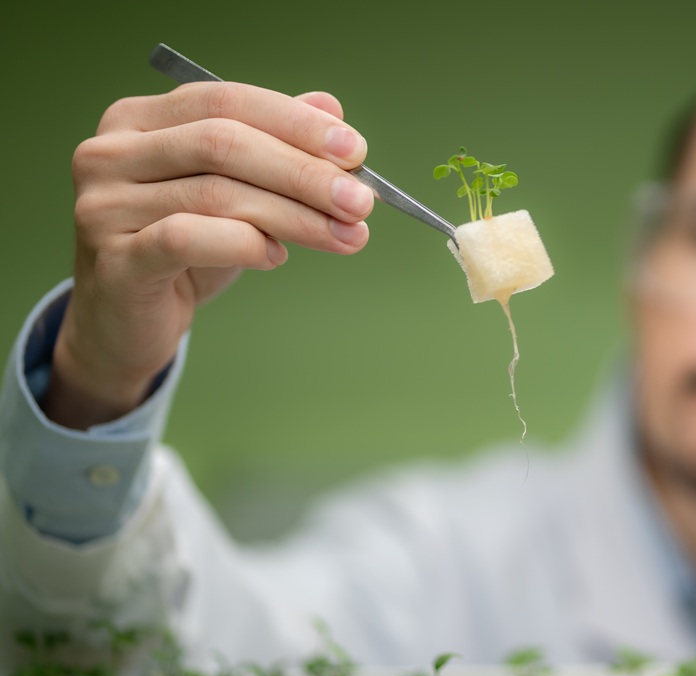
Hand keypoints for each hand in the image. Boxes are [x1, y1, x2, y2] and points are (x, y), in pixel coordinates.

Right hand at [47, 82, 375, 428]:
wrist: (129, 323)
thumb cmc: (185, 250)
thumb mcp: (235, 192)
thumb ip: (275, 147)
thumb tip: (332, 109)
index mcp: (139, 119)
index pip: (226, 101)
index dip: (295, 123)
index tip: (356, 151)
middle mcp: (110, 153)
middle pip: (223, 144)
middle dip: (304, 172)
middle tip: (361, 201)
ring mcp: (103, 206)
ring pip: (216, 194)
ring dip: (295, 216)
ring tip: (345, 236)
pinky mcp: (114, 261)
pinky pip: (188, 239)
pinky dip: (244, 244)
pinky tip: (277, 257)